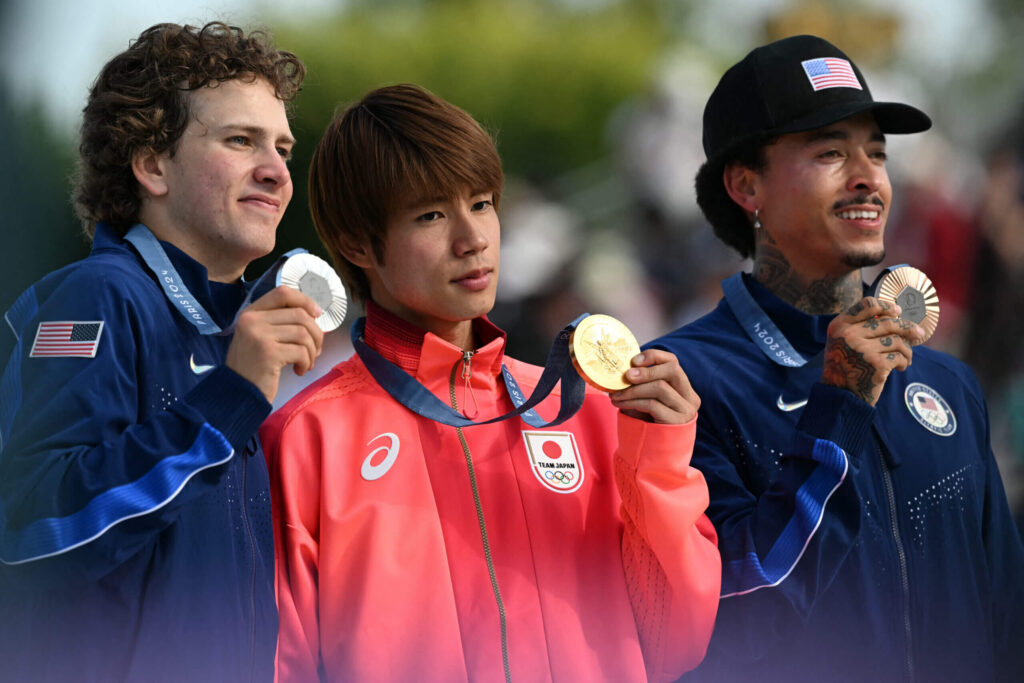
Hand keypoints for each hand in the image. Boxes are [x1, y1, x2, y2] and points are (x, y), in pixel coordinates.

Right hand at [225, 285, 324, 402]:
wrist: (237, 394)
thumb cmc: (254, 367)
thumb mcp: (260, 337)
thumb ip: (280, 323)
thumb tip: (314, 316)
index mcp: (251, 313)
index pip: (283, 293)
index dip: (305, 301)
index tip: (317, 315)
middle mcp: (252, 320)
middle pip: (299, 314)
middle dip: (316, 333)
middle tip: (315, 350)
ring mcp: (259, 335)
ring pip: (303, 333)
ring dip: (312, 350)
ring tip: (306, 363)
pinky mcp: (268, 353)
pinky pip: (301, 351)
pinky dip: (306, 362)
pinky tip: (299, 371)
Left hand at [609, 349, 699, 423]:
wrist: (654, 455)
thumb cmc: (648, 423)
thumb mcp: (647, 400)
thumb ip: (642, 384)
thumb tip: (621, 369)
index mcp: (683, 387)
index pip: (673, 362)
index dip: (653, 356)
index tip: (633, 360)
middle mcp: (690, 397)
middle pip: (672, 370)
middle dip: (646, 370)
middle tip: (625, 376)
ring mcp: (686, 410)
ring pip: (660, 387)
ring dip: (633, 389)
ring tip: (616, 395)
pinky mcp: (676, 422)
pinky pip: (652, 405)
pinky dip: (633, 402)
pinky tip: (620, 404)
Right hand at [821, 296, 924, 405]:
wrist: (840, 396)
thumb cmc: (845, 366)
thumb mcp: (842, 342)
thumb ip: (859, 327)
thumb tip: (894, 314)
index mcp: (839, 326)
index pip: (867, 305)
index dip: (886, 306)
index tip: (898, 311)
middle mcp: (849, 335)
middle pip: (888, 322)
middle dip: (907, 328)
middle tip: (918, 333)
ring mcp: (862, 349)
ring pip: (897, 340)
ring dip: (906, 349)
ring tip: (906, 357)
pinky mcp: (876, 364)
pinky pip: (899, 356)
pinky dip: (903, 362)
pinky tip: (899, 367)